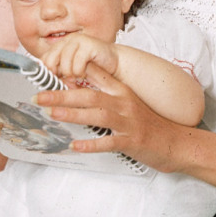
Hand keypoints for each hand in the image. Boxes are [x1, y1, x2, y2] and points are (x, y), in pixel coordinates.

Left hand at [34, 63, 194, 172]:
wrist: (176, 142)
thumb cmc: (149, 123)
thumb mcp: (128, 102)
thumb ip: (106, 93)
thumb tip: (76, 87)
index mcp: (122, 91)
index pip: (96, 75)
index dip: (73, 71)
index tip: (50, 72)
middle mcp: (124, 103)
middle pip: (90, 96)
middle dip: (63, 95)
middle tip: (40, 97)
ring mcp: (129, 122)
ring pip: (98, 115)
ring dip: (74, 114)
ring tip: (53, 114)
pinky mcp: (133, 141)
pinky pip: (109, 142)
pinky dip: (92, 144)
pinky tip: (76, 145)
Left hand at [41, 34, 118, 81]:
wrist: (113, 61)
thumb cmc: (93, 66)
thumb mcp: (72, 68)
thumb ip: (59, 71)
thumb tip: (44, 81)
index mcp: (61, 45)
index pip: (45, 58)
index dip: (46, 72)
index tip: (51, 82)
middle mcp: (68, 40)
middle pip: (51, 59)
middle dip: (56, 74)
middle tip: (63, 81)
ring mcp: (78, 40)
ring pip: (64, 63)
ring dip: (69, 75)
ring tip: (76, 78)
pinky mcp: (88, 44)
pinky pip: (77, 63)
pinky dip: (79, 73)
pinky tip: (83, 75)